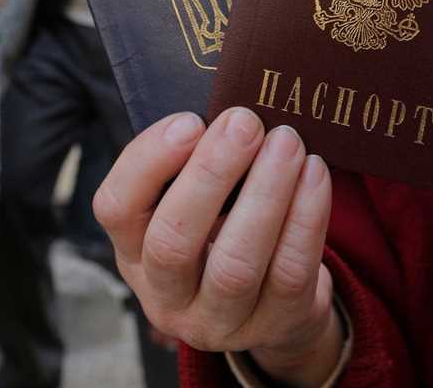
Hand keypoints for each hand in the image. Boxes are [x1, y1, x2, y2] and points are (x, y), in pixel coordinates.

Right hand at [94, 108, 342, 386]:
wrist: (273, 305)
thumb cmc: (223, 228)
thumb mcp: (191, 202)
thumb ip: (193, 161)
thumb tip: (227, 109)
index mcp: (133, 250)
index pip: (116, 208)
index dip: (149, 162)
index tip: (190, 121)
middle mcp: (166, 296)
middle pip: (173, 241)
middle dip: (211, 174)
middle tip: (245, 122)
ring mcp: (219, 320)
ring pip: (236, 263)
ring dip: (265, 194)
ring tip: (287, 142)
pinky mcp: (275, 324)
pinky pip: (291, 271)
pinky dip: (306, 217)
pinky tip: (315, 173)